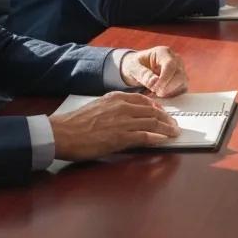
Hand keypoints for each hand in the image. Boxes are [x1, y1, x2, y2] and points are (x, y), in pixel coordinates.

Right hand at [49, 91, 180, 161]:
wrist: (63, 132)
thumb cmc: (75, 123)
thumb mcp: (97, 106)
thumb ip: (113, 108)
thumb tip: (124, 115)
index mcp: (116, 98)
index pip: (144, 100)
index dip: (157, 107)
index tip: (163, 113)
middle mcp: (123, 107)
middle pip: (153, 111)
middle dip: (166, 118)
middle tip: (173, 124)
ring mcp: (123, 121)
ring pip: (153, 123)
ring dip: (166, 129)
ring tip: (174, 133)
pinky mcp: (121, 137)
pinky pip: (145, 136)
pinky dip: (157, 138)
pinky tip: (163, 140)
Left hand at [119, 45, 188, 97]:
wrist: (138, 69)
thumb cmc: (135, 65)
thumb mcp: (133, 68)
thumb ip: (143, 74)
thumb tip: (155, 81)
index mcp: (163, 52)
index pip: (170, 65)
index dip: (164, 78)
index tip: (155, 88)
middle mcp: (175, 59)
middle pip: (180, 74)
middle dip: (168, 87)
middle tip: (155, 93)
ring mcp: (180, 69)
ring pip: (183, 82)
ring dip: (170, 92)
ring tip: (156, 94)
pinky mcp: (181, 79)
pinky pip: (182, 89)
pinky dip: (172, 95)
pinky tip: (161, 95)